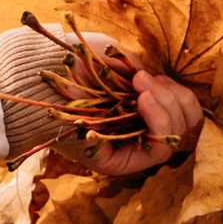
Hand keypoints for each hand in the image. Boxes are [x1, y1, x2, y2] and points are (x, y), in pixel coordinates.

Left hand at [0, 26, 206, 176]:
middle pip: (185, 123)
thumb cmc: (69, 62)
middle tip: (145, 82)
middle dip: (176, 98)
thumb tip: (163, 83)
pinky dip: (159, 120)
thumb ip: (143, 73)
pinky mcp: (122, 164)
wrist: (37, 77)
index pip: (179, 109)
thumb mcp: (115, 59)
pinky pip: (161, 149)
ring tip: (141, 88)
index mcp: (136, 106)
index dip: (177, 92)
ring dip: (167, 105)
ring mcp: (130, 147)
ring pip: (177, 135)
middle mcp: (135, 129)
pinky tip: (143, 101)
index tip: (152, 76)